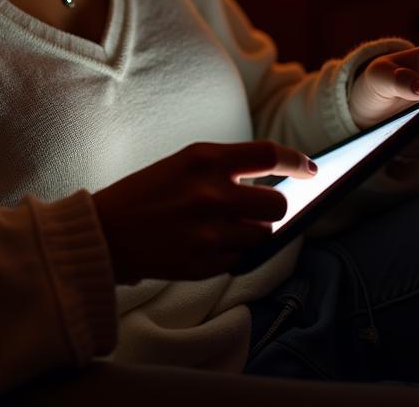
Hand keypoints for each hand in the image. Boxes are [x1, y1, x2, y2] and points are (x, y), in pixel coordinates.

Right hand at [91, 140, 316, 283]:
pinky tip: (209, 244)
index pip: (268, 154)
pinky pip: (243, 259)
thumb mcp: (183, 163)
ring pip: (263, 234)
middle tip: (255, 207)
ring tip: (224, 226)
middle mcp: (211, 194)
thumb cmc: (147, 192)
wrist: (107, 232)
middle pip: (277, 203)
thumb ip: (225, 168)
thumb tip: (273, 182)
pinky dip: (235, 252)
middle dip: (273, 206)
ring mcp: (210, 232)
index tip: (311, 170)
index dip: (297, 162)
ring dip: (253, 231)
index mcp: (204, 159)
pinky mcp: (206, 264)